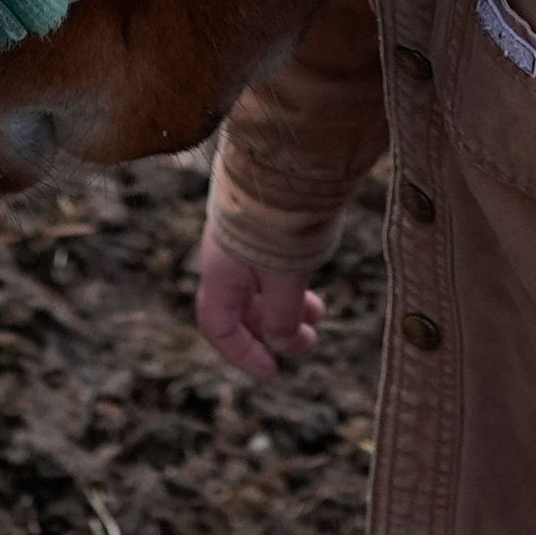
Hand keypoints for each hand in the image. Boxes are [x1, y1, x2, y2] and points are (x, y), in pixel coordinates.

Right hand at [193, 230, 322, 376]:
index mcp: (220, 275)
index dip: (243, 354)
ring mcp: (242, 243)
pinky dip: (289, 285)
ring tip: (316, 316)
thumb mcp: (285, 280)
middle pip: (241, 310)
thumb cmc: (280, 224)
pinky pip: (270, 268)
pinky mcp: (260, 228)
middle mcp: (225, 260)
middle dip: (274, 331)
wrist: (286, 164)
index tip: (273, 370)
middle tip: (307, 342)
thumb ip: (282, 316)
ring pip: (259, 289)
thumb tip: (283, 344)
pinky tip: (311, 286)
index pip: (219, 328)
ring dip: (286, 308)